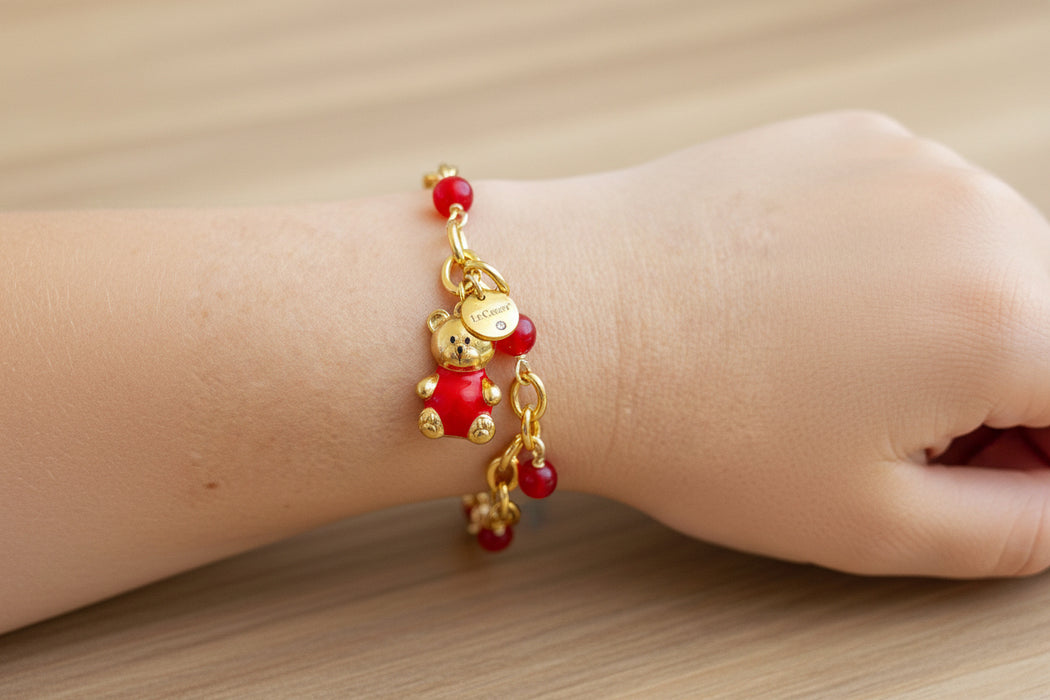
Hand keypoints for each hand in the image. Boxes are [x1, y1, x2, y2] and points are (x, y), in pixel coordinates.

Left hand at [559, 112, 1049, 576]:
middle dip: (1013, 389)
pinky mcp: (852, 139)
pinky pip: (924, 209)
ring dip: (961, 321)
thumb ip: (1013, 529)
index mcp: (1003, 324)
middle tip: (909, 436)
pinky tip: (814, 303)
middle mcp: (976, 217)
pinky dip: (902, 261)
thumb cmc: (694, 426)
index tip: (988, 473)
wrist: (576, 321)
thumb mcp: (870, 524)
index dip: (1043, 452)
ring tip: (845, 369)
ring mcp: (912, 162)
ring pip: (996, 260)